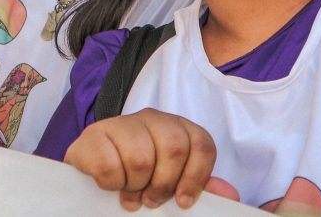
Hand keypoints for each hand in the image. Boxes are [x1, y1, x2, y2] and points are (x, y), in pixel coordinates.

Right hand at [64, 108, 216, 210]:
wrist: (90, 172)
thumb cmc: (137, 178)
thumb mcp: (170, 182)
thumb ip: (198, 186)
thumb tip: (230, 194)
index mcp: (177, 128)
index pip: (202, 145)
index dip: (196, 178)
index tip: (182, 201)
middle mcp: (152, 119)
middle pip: (174, 148)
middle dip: (163, 184)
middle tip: (151, 199)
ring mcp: (122, 123)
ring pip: (141, 157)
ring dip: (135, 186)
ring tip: (129, 191)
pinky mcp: (93, 135)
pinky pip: (109, 165)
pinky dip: (111, 184)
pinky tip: (111, 184)